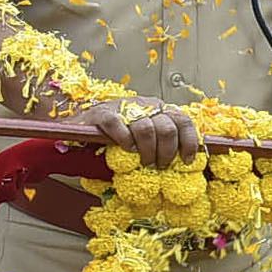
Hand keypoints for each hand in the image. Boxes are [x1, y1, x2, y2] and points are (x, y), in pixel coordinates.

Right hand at [84, 96, 200, 166]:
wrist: (82, 128)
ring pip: (145, 128)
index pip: (183, 120)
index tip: (187, 160)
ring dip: (147, 151)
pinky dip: (124, 140)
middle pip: (167, 128)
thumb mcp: (145, 138)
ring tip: (143, 163)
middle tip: (158, 166)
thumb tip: (185, 163)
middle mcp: (144, 106)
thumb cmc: (117, 138)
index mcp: (158, 110)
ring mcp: (123, 108)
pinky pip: (117, 124)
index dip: (189, 141)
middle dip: (166, 152)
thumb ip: (162, 145)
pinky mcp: (103, 113)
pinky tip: (127, 150)